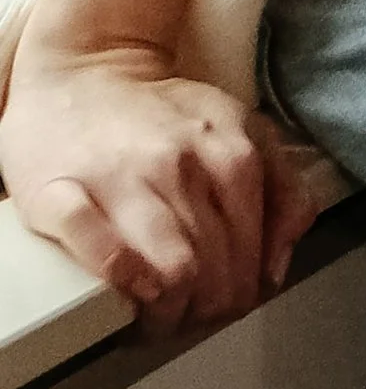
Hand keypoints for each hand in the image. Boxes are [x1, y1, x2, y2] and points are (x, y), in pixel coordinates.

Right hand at [0, 46, 322, 335]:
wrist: (84, 71)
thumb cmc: (162, 114)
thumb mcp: (244, 130)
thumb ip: (284, 191)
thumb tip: (278, 265)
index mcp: (230, 152)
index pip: (252, 257)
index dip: (241, 298)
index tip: (223, 305)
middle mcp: (179, 164)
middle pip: (213, 275)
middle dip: (204, 313)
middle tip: (188, 316)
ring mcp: (120, 178)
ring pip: (170, 272)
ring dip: (168, 314)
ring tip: (157, 315)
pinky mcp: (59, 193)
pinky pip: (102, 254)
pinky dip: (124, 282)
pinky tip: (129, 291)